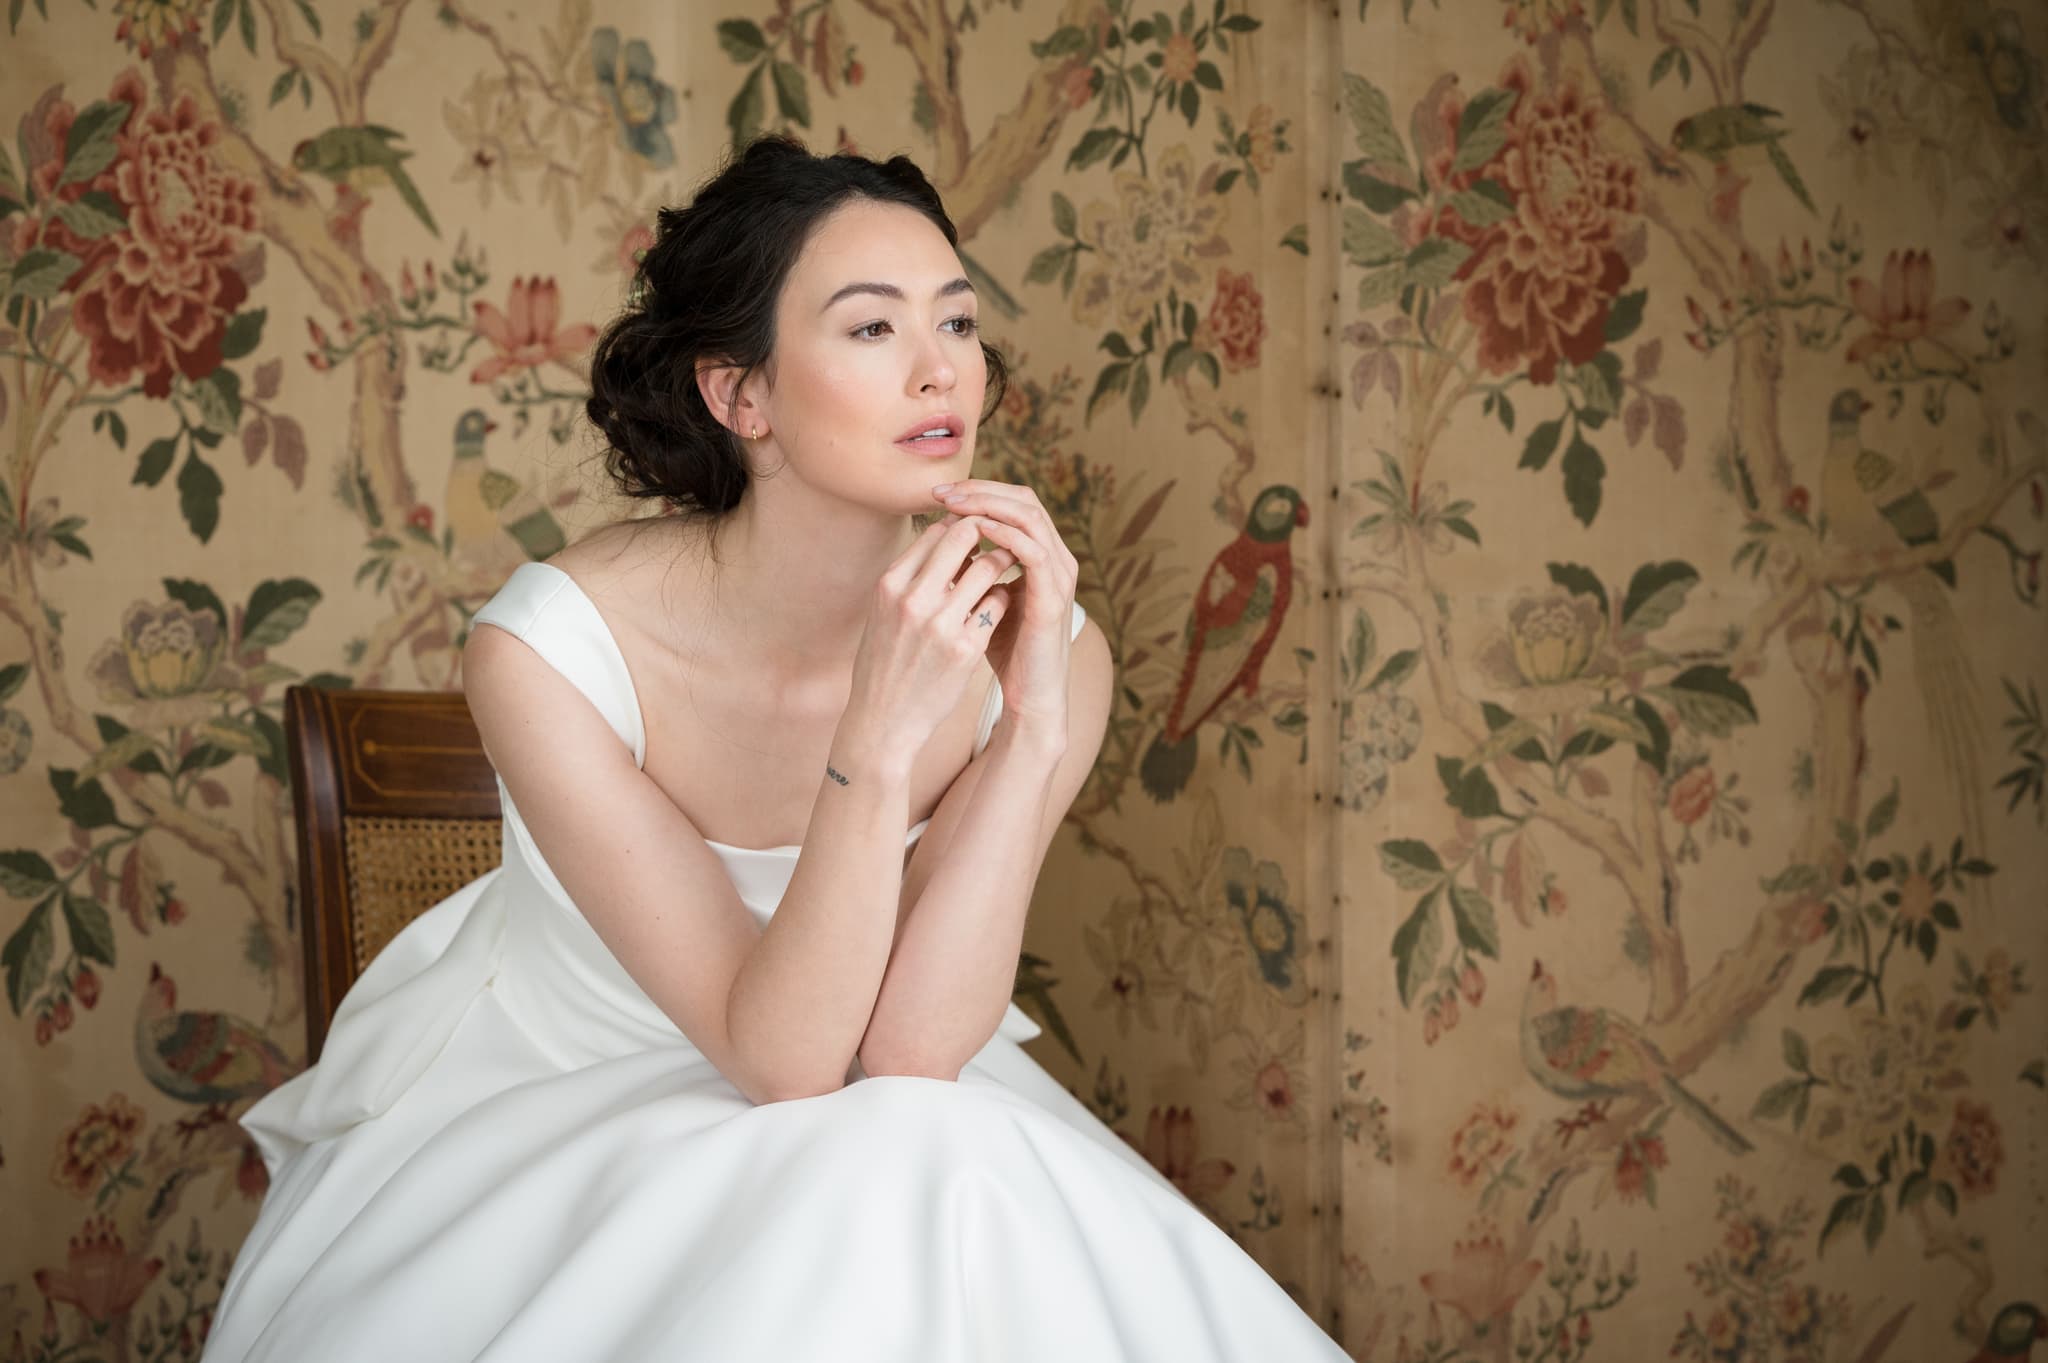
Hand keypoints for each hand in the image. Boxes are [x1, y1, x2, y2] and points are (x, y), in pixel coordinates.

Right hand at [844, 513, 1018, 754]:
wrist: (883, 720)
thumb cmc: (883, 663)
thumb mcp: (882, 612)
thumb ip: (908, 578)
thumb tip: (940, 536)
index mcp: (890, 585)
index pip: (935, 531)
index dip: (960, 523)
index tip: (974, 530)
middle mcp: (913, 599)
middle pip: (963, 536)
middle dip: (986, 531)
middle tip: (999, 537)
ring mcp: (941, 624)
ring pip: (988, 567)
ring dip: (1001, 561)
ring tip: (1006, 564)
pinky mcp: (966, 649)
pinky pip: (998, 603)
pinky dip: (1003, 596)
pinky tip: (999, 602)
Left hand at [930, 479, 1078, 739]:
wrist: (1030, 695)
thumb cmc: (1005, 651)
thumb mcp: (982, 599)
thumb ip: (969, 571)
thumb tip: (937, 541)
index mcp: (1040, 554)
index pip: (1013, 501)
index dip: (977, 491)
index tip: (938, 495)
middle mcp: (1056, 557)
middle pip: (1024, 498)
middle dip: (980, 490)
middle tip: (942, 492)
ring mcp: (1059, 575)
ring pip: (1030, 516)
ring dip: (989, 505)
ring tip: (953, 505)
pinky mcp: (1054, 596)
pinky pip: (1033, 550)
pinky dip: (1004, 534)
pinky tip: (975, 531)